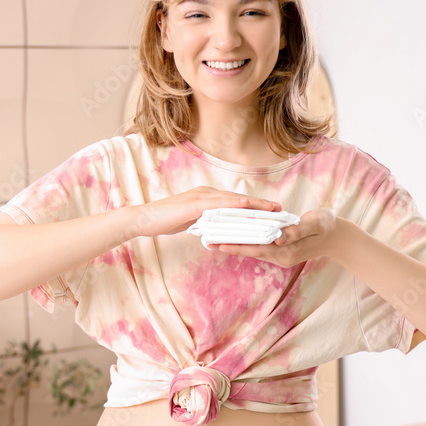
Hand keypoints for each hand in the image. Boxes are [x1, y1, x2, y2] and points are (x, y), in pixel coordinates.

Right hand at [128, 186, 282, 237]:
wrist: (144, 219)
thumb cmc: (165, 221)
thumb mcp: (190, 223)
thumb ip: (205, 224)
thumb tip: (216, 231)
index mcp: (207, 198)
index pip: (235, 203)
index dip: (254, 207)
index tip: (271, 212)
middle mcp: (207, 194)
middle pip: (239, 199)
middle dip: (261, 205)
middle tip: (281, 209)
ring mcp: (201, 197)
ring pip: (233, 200)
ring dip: (254, 204)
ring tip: (272, 209)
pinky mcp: (195, 203)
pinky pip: (219, 204)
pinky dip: (234, 205)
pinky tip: (248, 207)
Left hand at [208, 208, 339, 266]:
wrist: (338, 236)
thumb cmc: (326, 226)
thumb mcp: (314, 224)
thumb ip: (296, 231)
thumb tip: (278, 238)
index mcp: (286, 251)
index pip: (257, 248)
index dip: (237, 245)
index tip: (219, 244)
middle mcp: (280, 256)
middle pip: (250, 251)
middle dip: (230, 246)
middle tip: (208, 241)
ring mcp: (280, 255)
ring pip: (253, 249)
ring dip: (236, 245)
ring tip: (215, 240)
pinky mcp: (280, 251)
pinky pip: (260, 247)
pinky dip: (247, 242)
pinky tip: (235, 237)